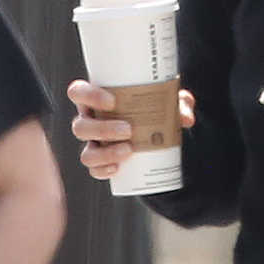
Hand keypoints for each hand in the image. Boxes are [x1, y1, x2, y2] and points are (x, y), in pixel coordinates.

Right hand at [67, 79, 194, 180]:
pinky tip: (117, 169)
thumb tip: (185, 119)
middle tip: (129, 130)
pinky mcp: (101, 162)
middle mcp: (89, 121)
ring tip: (129, 150)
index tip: (112, 101)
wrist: (156, 130)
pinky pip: (94, 170)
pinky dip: (103, 171)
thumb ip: (179, 103)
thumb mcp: (168, 100)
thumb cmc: (154, 106)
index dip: (89, 96)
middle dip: (102, 129)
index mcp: (96, 100)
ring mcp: (93, 144)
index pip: (78, 93)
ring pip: (86, 152)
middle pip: (80, 126)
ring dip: (104, 153)